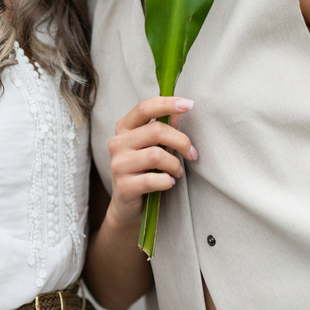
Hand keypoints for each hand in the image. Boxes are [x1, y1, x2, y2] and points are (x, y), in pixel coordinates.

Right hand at [107, 96, 195, 229]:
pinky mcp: (123, 186)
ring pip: (156, 155)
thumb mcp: (153, 146)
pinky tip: (168, 183)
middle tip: (192, 154)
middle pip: (156, 130)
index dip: (167, 103)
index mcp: (124, 128)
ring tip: (178, 172)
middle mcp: (117, 143)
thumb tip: (178, 109)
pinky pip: (154, 180)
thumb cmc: (144, 170)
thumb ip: (163, 127)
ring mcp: (118, 165)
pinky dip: (167, 181)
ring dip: (175, 164)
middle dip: (181, 141)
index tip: (189, 104)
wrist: (127, 206)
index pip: (145, 107)